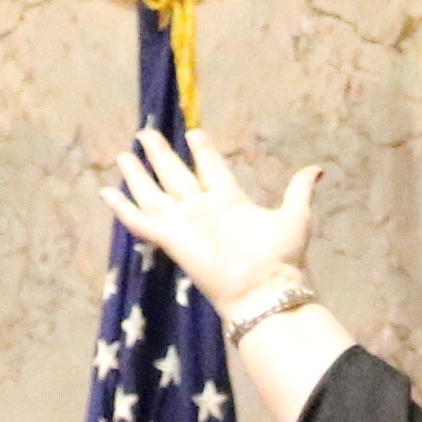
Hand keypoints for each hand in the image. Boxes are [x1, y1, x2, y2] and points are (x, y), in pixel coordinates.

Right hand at [107, 126, 321, 332]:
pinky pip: (140, 220)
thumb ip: (299, 190)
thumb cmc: (280, 256)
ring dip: (138, 175)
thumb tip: (316, 169)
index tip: (194, 132)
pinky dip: (121, 208)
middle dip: (162, 155)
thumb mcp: (295, 216)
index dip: (203, 151)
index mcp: (230, 202)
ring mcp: (184, 224)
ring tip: (123, 155)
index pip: (211, 169)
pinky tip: (104, 192)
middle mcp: (203, 211)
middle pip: (176, 176)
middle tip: (147, 133)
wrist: (265, 288)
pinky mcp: (170, 238)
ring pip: (154, 194)